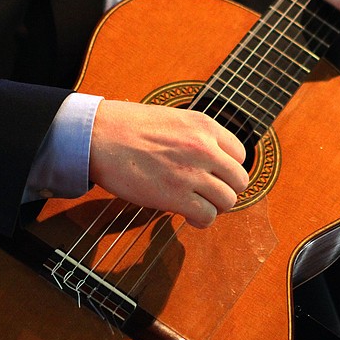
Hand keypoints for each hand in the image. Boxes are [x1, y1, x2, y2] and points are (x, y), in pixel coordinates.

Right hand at [89, 100, 248, 227]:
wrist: (99, 136)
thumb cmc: (126, 127)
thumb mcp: (172, 118)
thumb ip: (194, 136)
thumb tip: (208, 157)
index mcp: (204, 125)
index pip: (239, 153)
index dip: (227, 168)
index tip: (214, 175)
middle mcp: (205, 148)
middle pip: (239, 180)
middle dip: (226, 190)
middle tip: (208, 194)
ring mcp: (192, 173)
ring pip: (227, 201)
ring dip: (214, 207)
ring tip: (197, 206)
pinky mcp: (177, 196)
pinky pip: (207, 216)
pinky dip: (201, 221)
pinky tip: (187, 216)